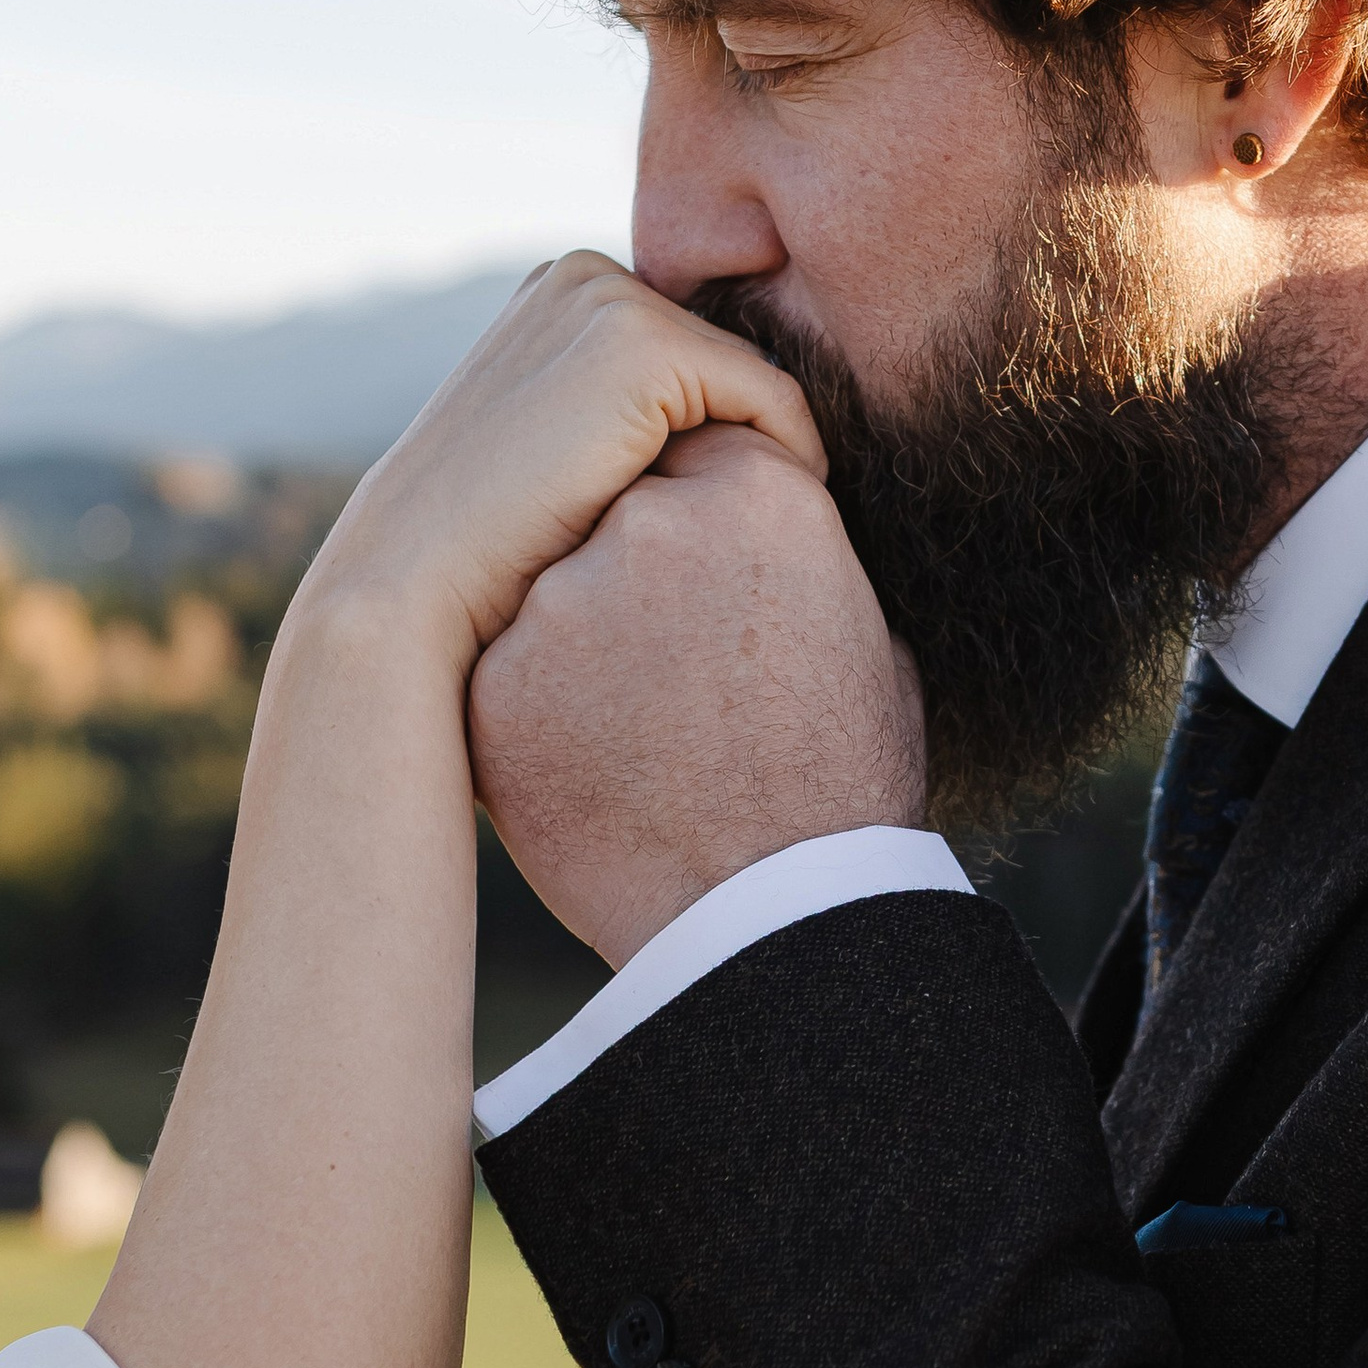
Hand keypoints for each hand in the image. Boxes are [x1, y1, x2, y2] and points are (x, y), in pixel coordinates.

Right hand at [306, 253, 824, 675]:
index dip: (718, 435)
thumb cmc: (488, 548)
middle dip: (744, 442)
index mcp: (563, 291)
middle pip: (726, 361)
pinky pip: (775, 402)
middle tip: (747, 535)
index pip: (691, 355)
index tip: (730, 513)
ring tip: (751, 541)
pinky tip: (765, 531)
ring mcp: (611, 303)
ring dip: (766, 459)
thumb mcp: (556, 450)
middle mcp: (584, 276)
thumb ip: (618, 414)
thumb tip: (723, 431)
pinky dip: (793, 463)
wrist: (415, 582)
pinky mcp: (645, 349)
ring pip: (755, 382)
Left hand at [470, 423, 926, 962]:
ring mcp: (566, 602)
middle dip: (639, 560)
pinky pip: (506, 661)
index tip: (717, 580)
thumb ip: (801, 551)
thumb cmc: (844, 785)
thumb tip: (772, 526)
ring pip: (554, 581)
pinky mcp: (500, 680)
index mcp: (763, 496)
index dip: (706, 518)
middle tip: (676, 653)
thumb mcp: (867, 636)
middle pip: (619, 502)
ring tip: (642, 722)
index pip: (702, 449)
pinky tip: (594, 759)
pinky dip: (537, 702)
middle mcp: (656, 523)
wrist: (776, 919)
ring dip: (583, 631)